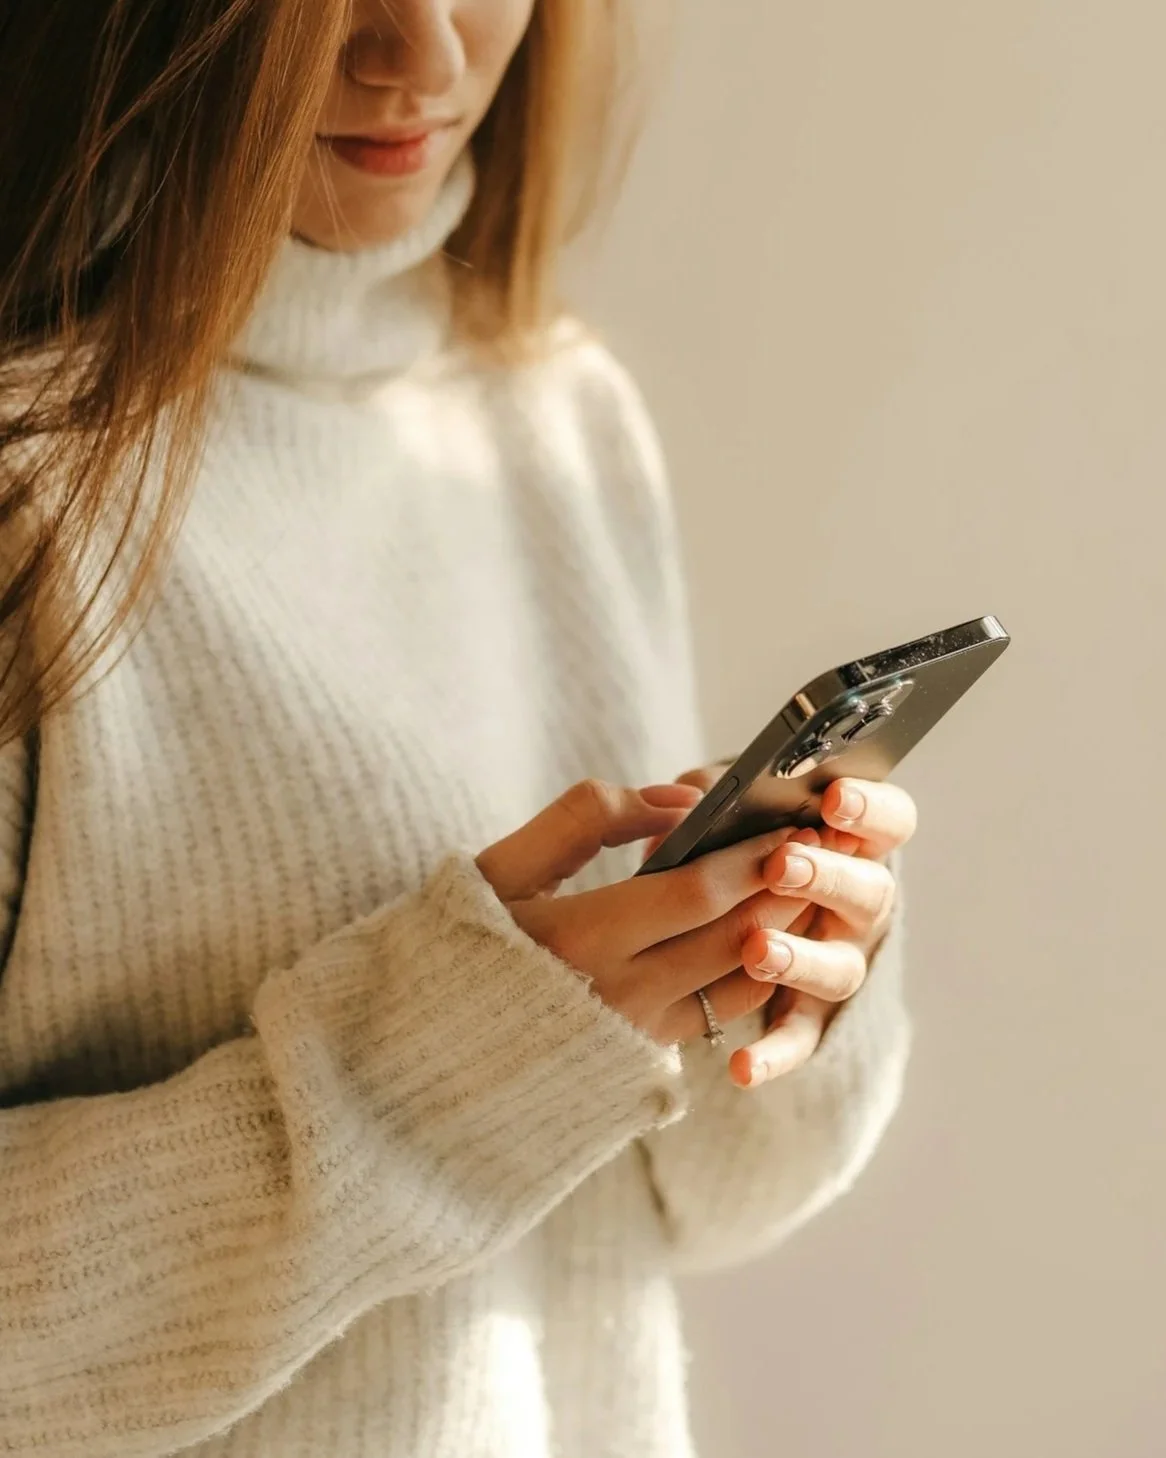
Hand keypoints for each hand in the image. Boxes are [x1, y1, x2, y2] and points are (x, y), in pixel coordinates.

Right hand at [475, 778, 825, 1046]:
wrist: (427, 1054)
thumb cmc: (461, 943)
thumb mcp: (501, 867)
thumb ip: (585, 819)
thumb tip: (674, 801)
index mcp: (577, 941)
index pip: (695, 894)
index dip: (750, 857)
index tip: (789, 821)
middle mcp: (617, 997)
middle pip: (732, 938)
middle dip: (784, 888)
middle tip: (821, 846)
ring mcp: (635, 1036)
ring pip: (739, 982)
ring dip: (782, 931)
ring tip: (807, 884)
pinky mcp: (643, 1060)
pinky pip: (720, 1014)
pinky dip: (753, 970)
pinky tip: (765, 932)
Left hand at [643, 765, 915, 1087]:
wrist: (714, 909)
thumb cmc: (732, 837)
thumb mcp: (729, 805)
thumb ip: (718, 794)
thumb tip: (695, 800)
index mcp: (854, 842)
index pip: (891, 820)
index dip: (870, 809)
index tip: (832, 799)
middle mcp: (859, 905)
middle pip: (872, 892)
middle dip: (827, 876)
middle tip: (782, 864)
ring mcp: (838, 961)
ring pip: (842, 969)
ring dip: (802, 959)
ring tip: (757, 951)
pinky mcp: (807, 1015)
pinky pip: (799, 1038)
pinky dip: (774, 1054)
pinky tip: (741, 1067)